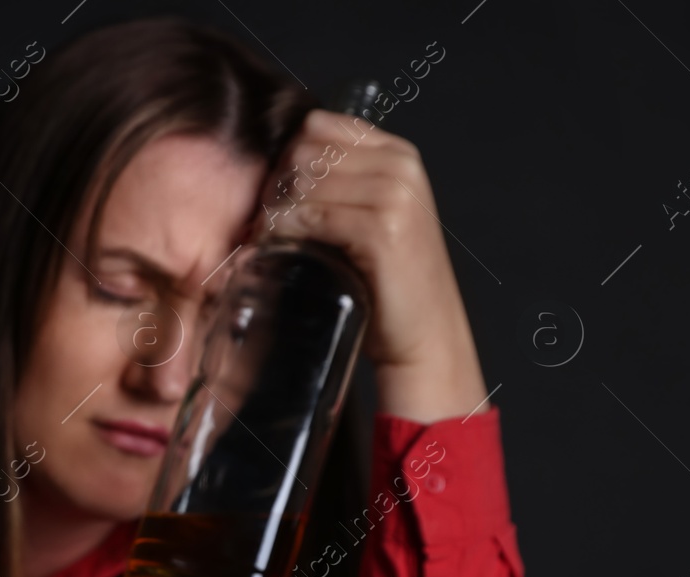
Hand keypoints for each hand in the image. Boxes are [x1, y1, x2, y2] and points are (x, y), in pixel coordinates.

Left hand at [257, 109, 489, 423]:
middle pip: (304, 150)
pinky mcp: (382, 229)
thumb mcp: (370, 218)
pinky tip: (277, 250)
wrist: (425, 336)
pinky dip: (284, 233)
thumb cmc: (389, 284)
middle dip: (276, 186)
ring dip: (275, 213)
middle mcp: (399, 166)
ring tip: (268, 240)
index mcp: (397, 154)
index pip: (319, 125)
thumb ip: (340, 185)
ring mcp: (394, 195)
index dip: (286, 159)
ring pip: (303, 182)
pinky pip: (310, 217)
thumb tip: (275, 172)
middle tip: (264, 223)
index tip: (276, 197)